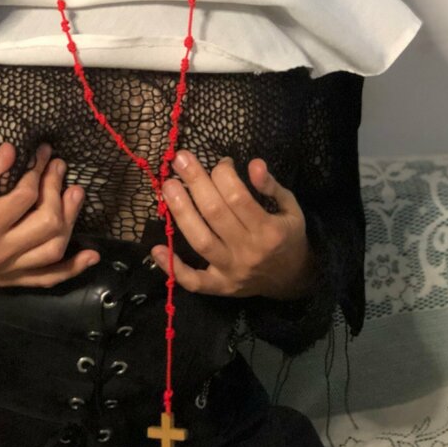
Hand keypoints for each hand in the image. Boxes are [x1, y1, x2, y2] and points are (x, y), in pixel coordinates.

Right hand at [0, 143, 98, 294]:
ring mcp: (7, 270)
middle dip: (57, 191)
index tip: (42, 153)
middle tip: (59, 168)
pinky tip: (91, 255)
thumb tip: (12, 150)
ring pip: (53, 250)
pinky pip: (46, 279)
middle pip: (47, 223)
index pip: (24, 197)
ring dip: (71, 221)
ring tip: (76, 194)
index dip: (37, 171)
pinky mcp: (9, 280)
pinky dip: (72, 268)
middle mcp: (0, 253)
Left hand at [150, 151, 314, 300]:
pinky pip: (193, 281)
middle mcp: (248, 251)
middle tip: (180, 159)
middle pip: (215, 213)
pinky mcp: (219, 287)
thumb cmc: (287, 237)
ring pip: (200, 241)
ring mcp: (231, 271)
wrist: (291, 279)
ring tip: (167, 187)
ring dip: (180, 212)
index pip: (238, 197)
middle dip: (195, 182)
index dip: (224, 174)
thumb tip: (254, 163)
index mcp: (269, 230)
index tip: (220, 162)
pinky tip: (156, 247)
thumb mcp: (291, 208)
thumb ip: (272, 186)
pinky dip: (173, 267)